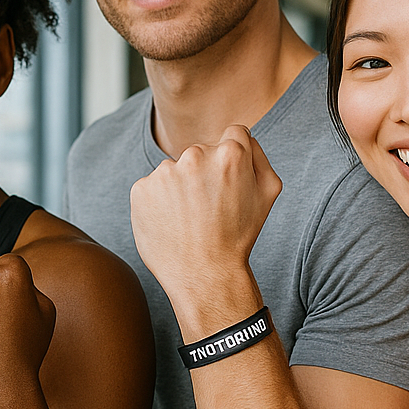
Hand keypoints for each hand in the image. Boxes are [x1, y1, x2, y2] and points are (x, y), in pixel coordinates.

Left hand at [129, 125, 280, 303]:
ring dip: (179, 187)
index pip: (233, 134)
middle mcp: (194, 155)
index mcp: (229, 152)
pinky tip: (171, 222)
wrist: (203, 274)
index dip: (233, 158)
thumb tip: (243, 136)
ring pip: (174, 171)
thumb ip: (258, 154)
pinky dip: (159, 202)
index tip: (228, 180)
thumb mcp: (268, 192)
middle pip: (201, 152)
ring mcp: (164, 172)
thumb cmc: (238, 235)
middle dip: (204, 173)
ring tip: (189, 219)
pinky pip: (153, 187)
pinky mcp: (140, 189)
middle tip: (209, 208)